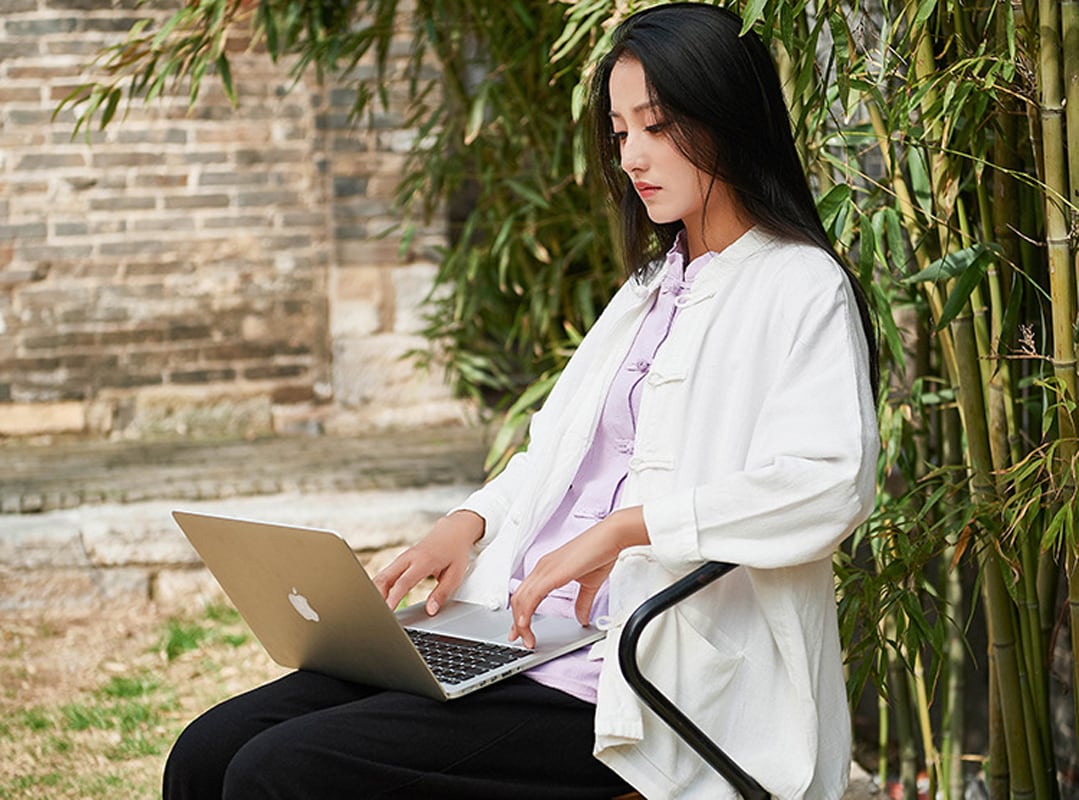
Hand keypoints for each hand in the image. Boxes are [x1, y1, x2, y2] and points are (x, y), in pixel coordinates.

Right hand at [373, 510, 484, 614]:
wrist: (452, 531)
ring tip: (373, 610)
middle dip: (376, 595)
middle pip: (385, 577)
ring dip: (375, 592)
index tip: (388, 611)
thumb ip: (442, 593)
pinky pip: (386, 574)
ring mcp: (403, 558)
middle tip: (374, 614)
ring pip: (382, 575)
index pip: (404, 582)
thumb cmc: (455, 552)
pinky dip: (379, 586)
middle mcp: (409, 558)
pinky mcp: (400, 560)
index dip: (394, 598)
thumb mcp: (455, 574)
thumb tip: (430, 610)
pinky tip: (377, 599)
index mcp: (423, 561)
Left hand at [508, 506, 647, 647]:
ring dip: (520, 622)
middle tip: (519, 638)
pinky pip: (531, 596)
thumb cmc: (600, 553)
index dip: (521, 613)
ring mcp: (544, 569)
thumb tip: (581, 618)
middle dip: (516, 622)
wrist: (609, 538)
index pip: (526, 594)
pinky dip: (525, 613)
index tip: (521, 630)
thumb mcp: (589, 585)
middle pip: (519, 598)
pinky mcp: (550, 573)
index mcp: (547, 569)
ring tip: (526, 639)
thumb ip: (582, 603)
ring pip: (521, 599)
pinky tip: (525, 625)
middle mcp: (542, 568)